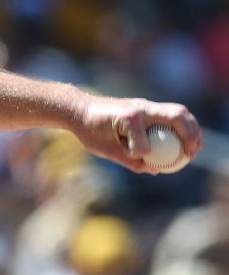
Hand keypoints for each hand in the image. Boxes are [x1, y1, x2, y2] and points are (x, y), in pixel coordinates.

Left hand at [75, 96, 201, 173]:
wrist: (80, 109)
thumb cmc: (88, 130)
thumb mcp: (103, 149)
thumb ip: (127, 159)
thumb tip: (153, 169)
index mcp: (127, 117)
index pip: (143, 138)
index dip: (142, 152)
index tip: (143, 162)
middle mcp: (140, 107)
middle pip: (176, 115)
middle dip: (190, 134)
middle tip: (193, 152)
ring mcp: (145, 104)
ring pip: (178, 112)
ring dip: (192, 129)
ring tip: (195, 148)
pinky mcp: (147, 107)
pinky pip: (171, 115)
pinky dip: (182, 127)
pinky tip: (185, 142)